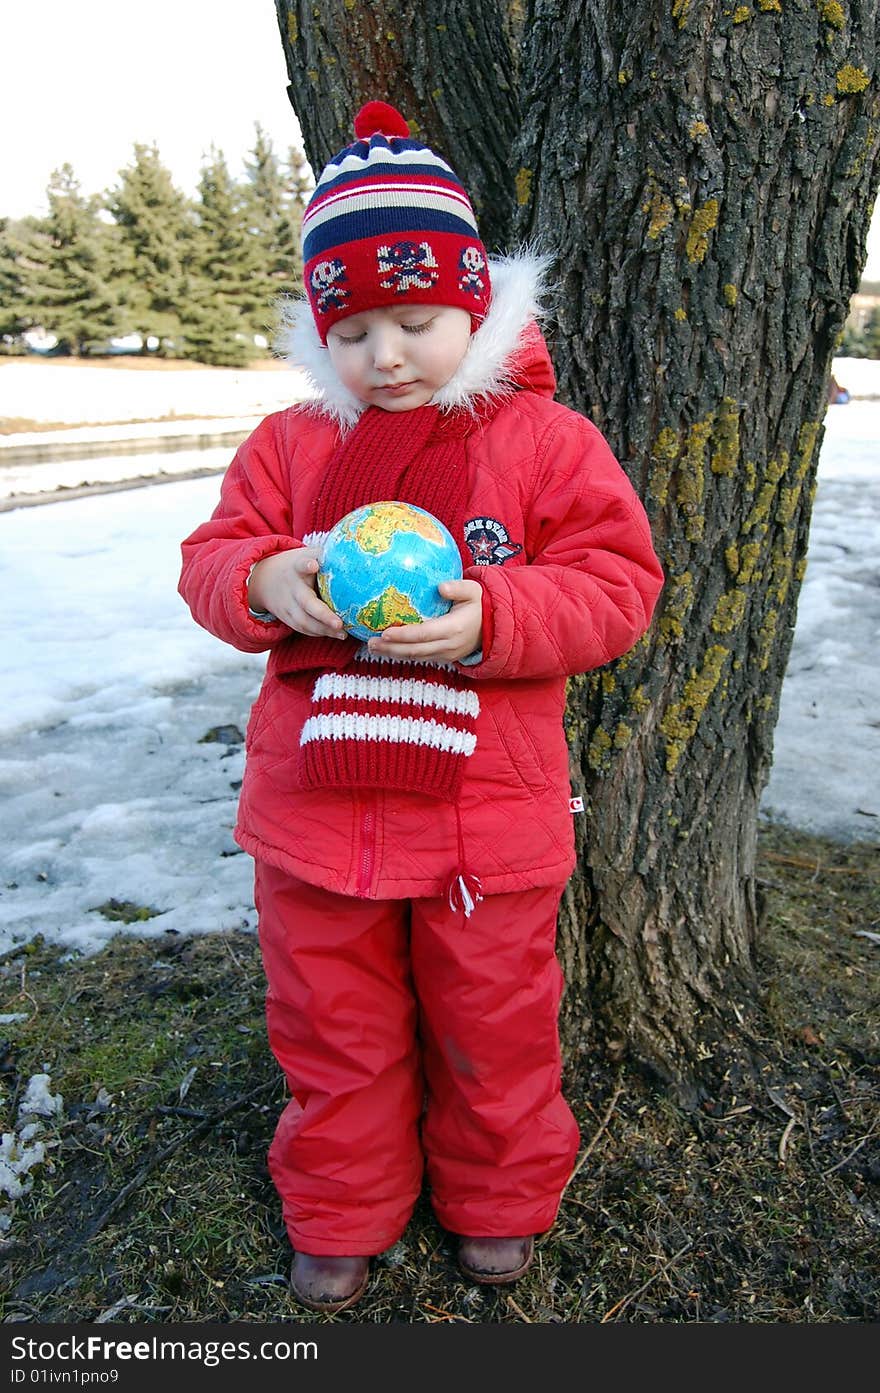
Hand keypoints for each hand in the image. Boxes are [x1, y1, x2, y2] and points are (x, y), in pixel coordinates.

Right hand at [248, 547, 345, 638]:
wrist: (264, 579)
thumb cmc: (299, 566)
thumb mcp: (308, 555)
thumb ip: (328, 555)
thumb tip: (360, 556)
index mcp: (297, 567)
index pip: (301, 564)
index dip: (307, 564)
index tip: (314, 564)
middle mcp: (292, 587)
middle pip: (305, 603)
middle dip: (322, 614)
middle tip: (339, 623)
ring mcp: (287, 604)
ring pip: (304, 621)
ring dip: (323, 629)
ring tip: (342, 633)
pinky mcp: (286, 617)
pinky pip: (302, 628)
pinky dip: (319, 633)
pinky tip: (335, 634)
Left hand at [367, 579, 482, 663]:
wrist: (493, 627)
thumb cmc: (480, 605)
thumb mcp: (474, 591)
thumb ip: (459, 588)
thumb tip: (441, 586)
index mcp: (454, 628)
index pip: (424, 634)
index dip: (404, 636)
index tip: (385, 632)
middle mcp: (448, 645)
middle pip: (415, 651)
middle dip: (391, 649)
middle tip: (370, 642)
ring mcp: (446, 655)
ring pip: (415, 657)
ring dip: (393, 654)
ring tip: (372, 647)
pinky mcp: (444, 658)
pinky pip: (421, 658)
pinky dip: (403, 654)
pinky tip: (388, 648)